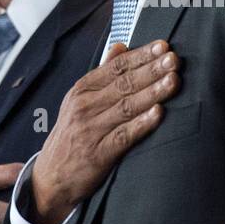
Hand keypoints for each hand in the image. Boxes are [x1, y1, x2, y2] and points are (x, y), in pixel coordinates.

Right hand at [28, 41, 180, 223]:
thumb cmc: (71, 135)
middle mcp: (84, 107)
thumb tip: (121, 45)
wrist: (51, 178)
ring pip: (126, 107)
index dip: (141, 55)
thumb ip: (102, 74)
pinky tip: (159, 113)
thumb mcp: (78, 101)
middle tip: (174, 59)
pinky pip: (124, 136)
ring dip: (152, 92)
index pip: (116, 68)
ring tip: (173, 80)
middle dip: (151, 70)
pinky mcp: (98, 154)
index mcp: (82, 90)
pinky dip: (141, 124)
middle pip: (124, 84)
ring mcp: (91, 130)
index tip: (163, 46)